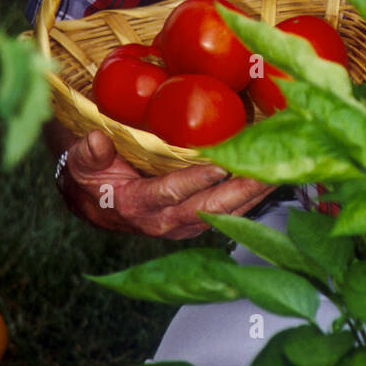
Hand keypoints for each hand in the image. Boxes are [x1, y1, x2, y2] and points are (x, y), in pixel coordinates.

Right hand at [62, 129, 275, 239]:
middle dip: (243, 189)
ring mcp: (186, 225)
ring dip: (256, 195)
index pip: (171, 193)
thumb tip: (96, 140)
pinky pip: (231, 213)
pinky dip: (254, 199)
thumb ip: (89, 153)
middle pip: (211, 207)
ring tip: (283, 172)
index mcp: (138, 205)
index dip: (196, 180)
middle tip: (268, 168)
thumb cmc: (93, 177)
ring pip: (227, 214)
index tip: (221, 163)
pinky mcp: (199, 221)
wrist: (97, 203)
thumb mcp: (82, 163)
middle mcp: (166, 222)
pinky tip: (275, 180)